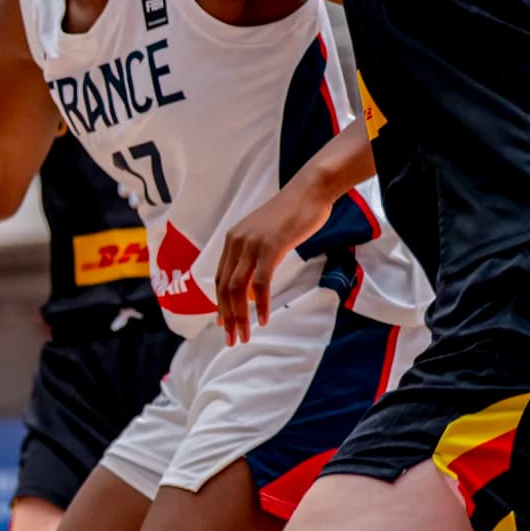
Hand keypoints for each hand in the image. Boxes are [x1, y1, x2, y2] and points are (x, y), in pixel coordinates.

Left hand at [214, 183, 329, 345]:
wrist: (310, 191)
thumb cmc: (293, 214)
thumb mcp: (267, 236)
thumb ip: (255, 257)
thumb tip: (252, 287)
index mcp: (233, 240)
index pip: (220, 279)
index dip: (219, 304)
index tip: (222, 324)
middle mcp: (236, 243)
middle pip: (224, 288)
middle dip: (227, 317)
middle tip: (232, 339)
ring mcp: (252, 245)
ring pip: (238, 289)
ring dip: (240, 316)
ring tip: (244, 335)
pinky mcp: (270, 248)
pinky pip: (260, 283)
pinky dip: (260, 304)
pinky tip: (263, 319)